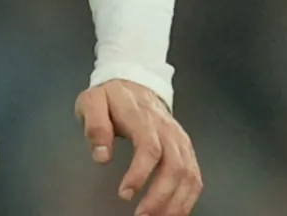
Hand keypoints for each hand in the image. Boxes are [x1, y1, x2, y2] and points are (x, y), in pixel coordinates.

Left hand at [75, 79, 201, 215]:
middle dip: (160, 196)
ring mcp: (180, 140)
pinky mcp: (186, 150)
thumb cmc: (111, 97)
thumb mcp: (92, 101)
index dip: (140, 173)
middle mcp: (167, 130)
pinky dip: (188, 199)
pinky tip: (174, 213)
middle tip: (142, 215)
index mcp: (143, 117)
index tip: (125, 194)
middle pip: (174, 166)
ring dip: (176, 203)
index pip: (149, 147)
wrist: (134, 84)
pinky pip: (195, 178)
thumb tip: (101, 156)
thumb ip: (95, 126)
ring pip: (189, 175)